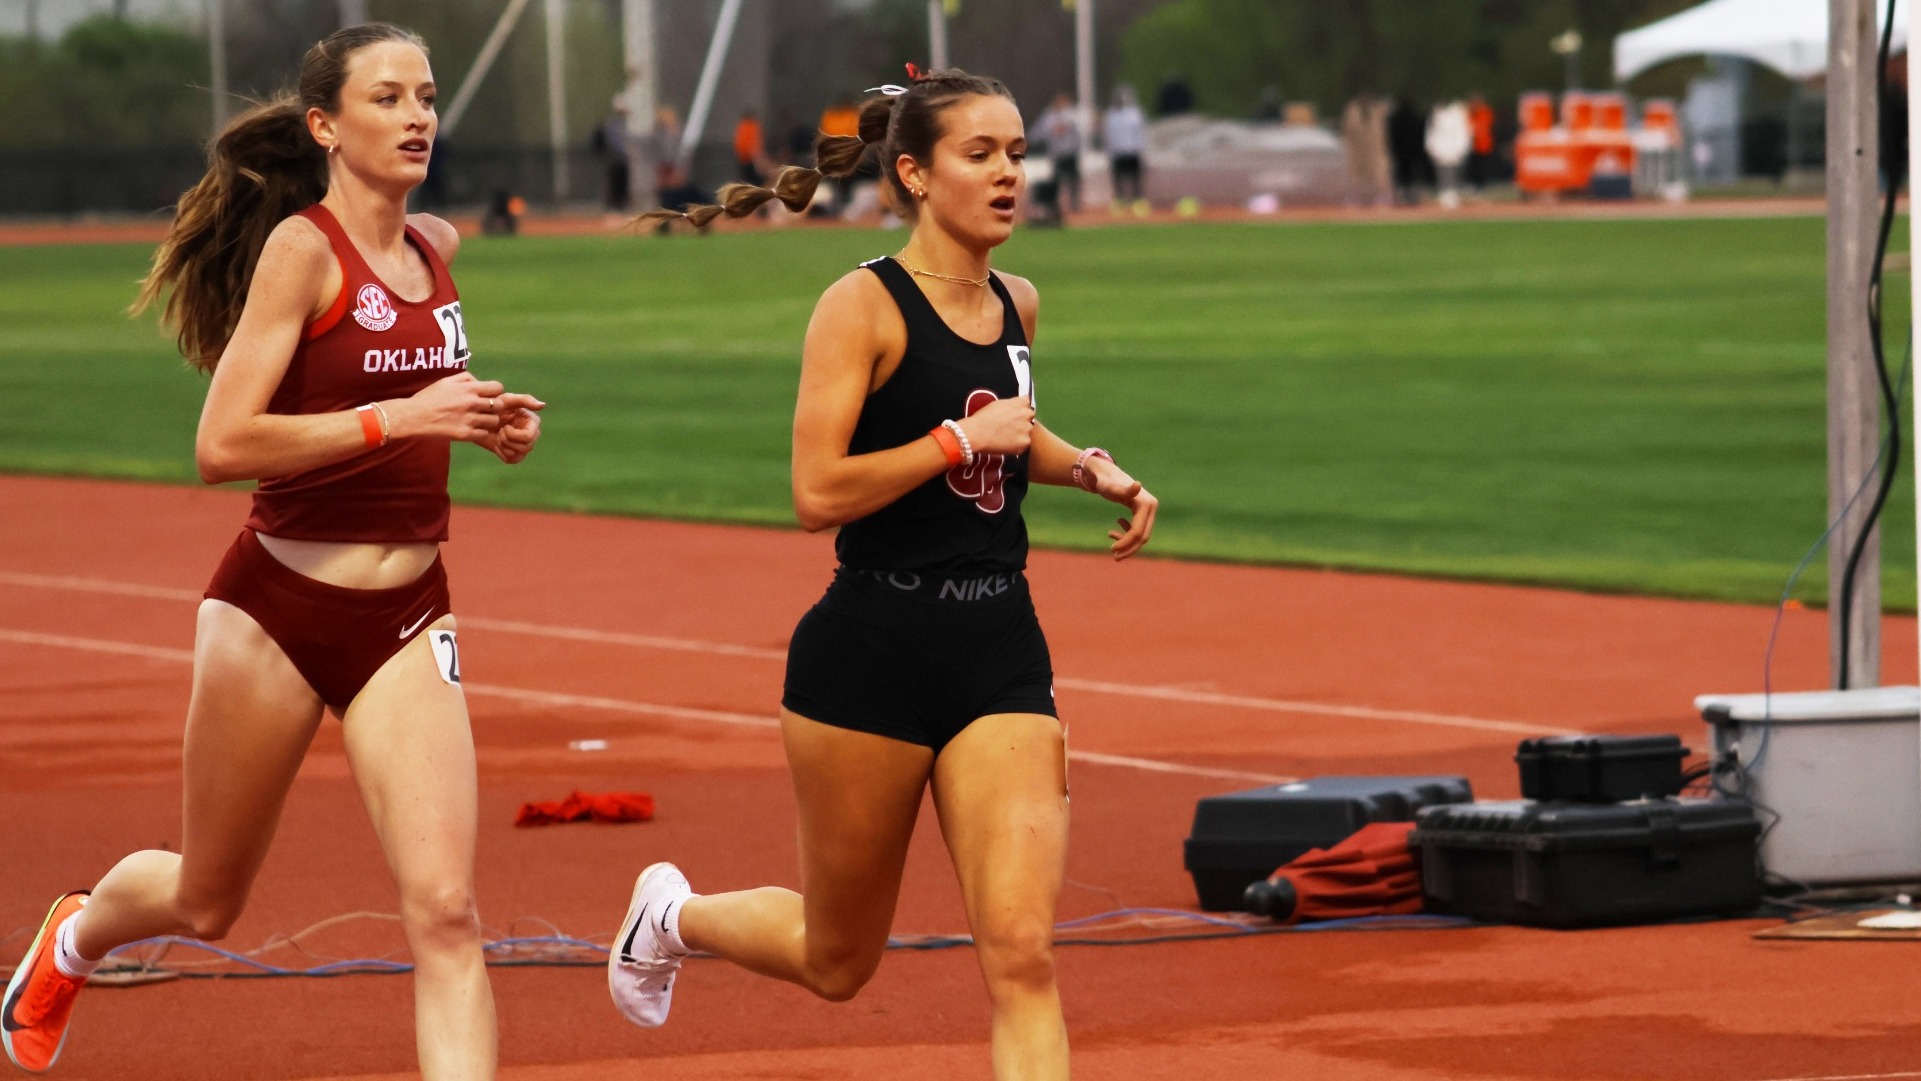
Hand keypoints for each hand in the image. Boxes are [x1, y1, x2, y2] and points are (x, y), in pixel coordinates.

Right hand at [392, 372, 525, 442]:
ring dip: (489, 420)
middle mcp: (472, 403)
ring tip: (479, 420)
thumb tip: (479, 382)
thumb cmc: (429, 397)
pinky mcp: (465, 434)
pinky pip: (483, 433)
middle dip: (495, 407)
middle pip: (500, 405)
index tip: (489, 396)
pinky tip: (471, 429)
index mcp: (469, 388)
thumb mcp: (446, 381)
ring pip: (494, 421)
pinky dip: (479, 432)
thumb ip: (466, 378)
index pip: (498, 388)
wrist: (412, 417)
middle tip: (486, 410)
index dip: (495, 392)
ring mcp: (469, 420)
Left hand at [484, 403, 541, 463]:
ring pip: (519, 454)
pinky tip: (497, 443)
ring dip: (504, 446)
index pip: (528, 437)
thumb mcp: (508, 400)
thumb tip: (543, 405)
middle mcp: (532, 434)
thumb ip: (526, 400)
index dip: (513, 435)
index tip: (505, 426)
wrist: (480, 418)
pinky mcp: (516, 454)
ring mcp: (525, 445)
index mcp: (533, 422)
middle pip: (525, 447)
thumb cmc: (494, 406)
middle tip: (499, 431)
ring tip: (498, 436)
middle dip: (507, 440)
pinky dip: (502, 453)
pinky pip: (512, 460)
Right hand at [955, 396, 1035, 456]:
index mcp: (1020, 404)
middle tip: (1009, 427)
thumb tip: (1024, 400)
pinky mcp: (1024, 443)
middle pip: (1029, 418)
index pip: (1027, 404)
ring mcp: (1027, 430)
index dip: (1020, 409)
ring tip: (1007, 437)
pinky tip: (1006, 444)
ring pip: (1027, 432)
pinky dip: (1017, 445)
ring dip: (1021, 433)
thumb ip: (1014, 402)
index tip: (1013, 414)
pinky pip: (1024, 444)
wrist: (977, 433)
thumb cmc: (984, 417)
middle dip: (1023, 421)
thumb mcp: (999, 403)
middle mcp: (1027, 415)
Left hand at [1085, 458, 1156, 559]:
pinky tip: (1112, 532)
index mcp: (1146, 504)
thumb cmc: (1105, 481)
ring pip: (1141, 535)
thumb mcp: (1110, 488)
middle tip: (1114, 557)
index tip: (1112, 550)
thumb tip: (1137, 485)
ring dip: (1128, 544)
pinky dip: (1126, 535)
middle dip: (1130, 548)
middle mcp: (1151, 507)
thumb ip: (1123, 489)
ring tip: (1112, 548)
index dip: (1127, 542)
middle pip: (1143, 536)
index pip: (1139, 531)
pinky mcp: (1142, 512)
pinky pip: (1137, 529)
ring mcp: (1148, 510)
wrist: (1105, 473)